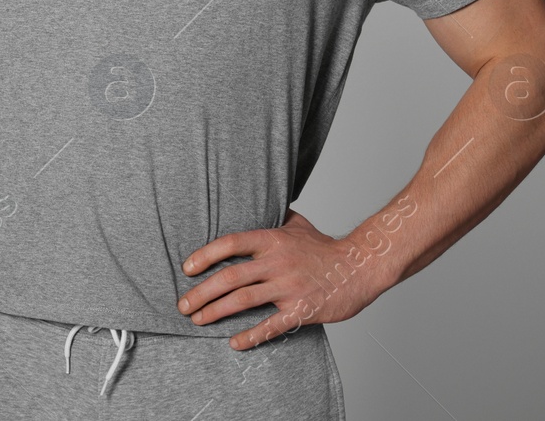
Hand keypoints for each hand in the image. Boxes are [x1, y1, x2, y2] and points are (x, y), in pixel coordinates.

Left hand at [177, 209, 389, 349]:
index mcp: (273, 239)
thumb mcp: (298, 224)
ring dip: (216, 312)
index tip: (187, 268)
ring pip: (243, 301)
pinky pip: (271, 326)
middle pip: (230, 277)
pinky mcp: (302, 310)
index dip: (205, 255)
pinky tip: (234, 343)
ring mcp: (289, 287)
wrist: (361, 267)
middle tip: (183, 305)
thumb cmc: (326, 247)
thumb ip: (273, 217)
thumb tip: (255, 202)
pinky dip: (250, 336)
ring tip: (198, 320)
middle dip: (201, 293)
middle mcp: (277, 262)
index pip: (230, 243)